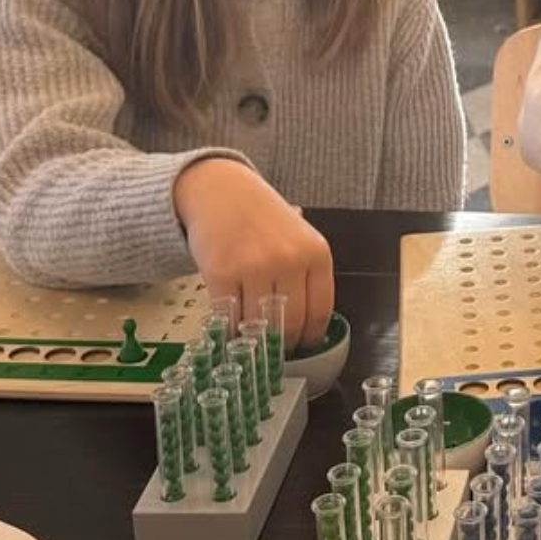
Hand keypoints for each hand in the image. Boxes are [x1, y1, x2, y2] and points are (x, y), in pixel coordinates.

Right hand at [174, 158, 334, 350]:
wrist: (222, 190)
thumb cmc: (262, 219)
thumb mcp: (300, 240)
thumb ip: (306, 278)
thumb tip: (305, 330)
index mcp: (316, 253)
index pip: (319, 312)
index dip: (309, 337)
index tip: (301, 347)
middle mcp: (289, 259)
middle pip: (291, 324)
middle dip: (282, 344)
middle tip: (273, 349)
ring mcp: (254, 265)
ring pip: (258, 324)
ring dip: (252, 338)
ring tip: (250, 336)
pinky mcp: (221, 270)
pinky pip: (227, 316)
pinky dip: (227, 327)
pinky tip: (229, 324)